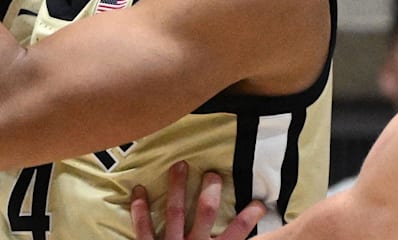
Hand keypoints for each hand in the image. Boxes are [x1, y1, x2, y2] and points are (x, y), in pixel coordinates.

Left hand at [131, 161, 267, 239]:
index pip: (237, 234)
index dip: (249, 217)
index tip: (259, 203)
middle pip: (206, 213)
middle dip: (210, 191)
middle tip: (213, 174)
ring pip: (175, 211)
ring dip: (177, 187)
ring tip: (180, 165)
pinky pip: (143, 228)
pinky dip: (140, 209)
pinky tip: (138, 190)